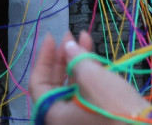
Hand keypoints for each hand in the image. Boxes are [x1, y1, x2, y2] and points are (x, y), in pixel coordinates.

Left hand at [31, 32, 147, 124]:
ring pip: (70, 87)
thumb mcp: (93, 78)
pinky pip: (83, 94)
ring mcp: (78, 119)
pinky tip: (95, 56)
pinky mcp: (94, 118)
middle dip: (61, 57)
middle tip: (70, 35)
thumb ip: (75, 59)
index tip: (52, 36)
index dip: (43, 58)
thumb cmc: (114, 105)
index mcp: (54, 114)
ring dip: (76, 62)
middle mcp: (62, 119)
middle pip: (54, 85)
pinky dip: (87, 75)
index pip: (38, 84)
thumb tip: (67, 46)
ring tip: (85, 38)